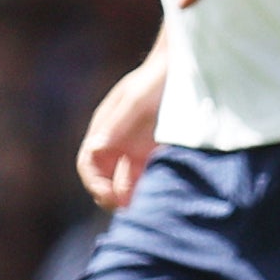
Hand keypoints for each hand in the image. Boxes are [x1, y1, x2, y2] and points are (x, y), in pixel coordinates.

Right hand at [75, 64, 167, 209]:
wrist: (189, 66)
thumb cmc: (158, 77)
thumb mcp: (137, 98)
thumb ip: (119, 123)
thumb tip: (97, 148)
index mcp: (106, 128)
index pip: (89, 163)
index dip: (95, 182)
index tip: (108, 197)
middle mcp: (119, 142)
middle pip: (108, 179)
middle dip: (114, 198)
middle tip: (131, 212)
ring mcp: (140, 149)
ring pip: (130, 184)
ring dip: (134, 199)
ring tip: (148, 212)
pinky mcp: (161, 154)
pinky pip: (152, 179)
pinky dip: (153, 192)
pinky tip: (164, 201)